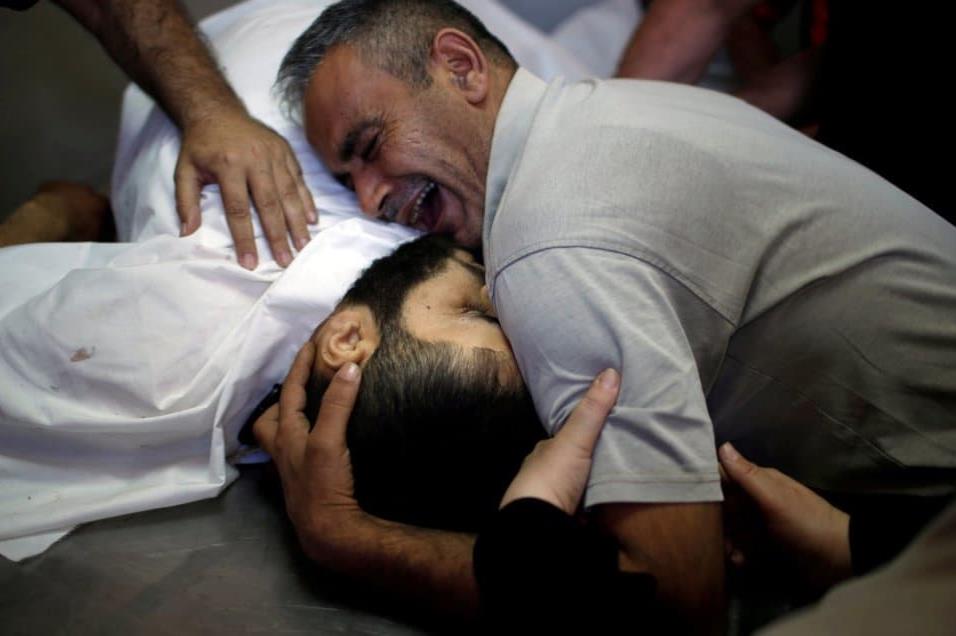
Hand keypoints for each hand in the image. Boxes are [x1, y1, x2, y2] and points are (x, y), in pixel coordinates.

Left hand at [175, 110, 316, 269]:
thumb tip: (187, 232)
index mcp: (228, 165)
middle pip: (269, 204)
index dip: (245, 238)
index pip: (238, 209)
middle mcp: (255, 159)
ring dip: (297, 222)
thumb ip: (185, 201)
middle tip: (285, 261)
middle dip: (278, 236)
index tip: (250, 262)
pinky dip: (306, 200)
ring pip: (288, 193)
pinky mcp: (286, 151)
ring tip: (302, 246)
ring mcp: (274, 154)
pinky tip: (311, 220)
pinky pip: (298, 179)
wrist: (217, 110)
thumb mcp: (184, 170)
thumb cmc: (200, 145)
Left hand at [253, 344, 363, 561]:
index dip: (300, 367)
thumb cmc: (323, 484)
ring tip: (308, 408)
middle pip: (270, 418)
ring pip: (281, 436)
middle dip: (282, 397)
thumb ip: (338, 404)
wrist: (329, 531)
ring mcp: (293, 467)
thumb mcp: (329, 440)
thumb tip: (348, 368)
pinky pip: (299, 450)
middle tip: (299, 383)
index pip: (290, 392)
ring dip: (289, 419)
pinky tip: (320, 439)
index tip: (311, 344)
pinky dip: (306, 437)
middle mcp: (284, 450)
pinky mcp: (307, 480)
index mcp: (286, 435)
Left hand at [500, 369, 619, 513]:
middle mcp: (546, 473)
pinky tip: (613, 502)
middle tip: (624, 451)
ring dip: (595, 483)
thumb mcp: (575, 438)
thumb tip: (610, 371)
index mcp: (545, 452)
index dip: (585, 429)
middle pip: (576, 461)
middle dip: (594, 458)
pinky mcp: (565, 520)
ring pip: (580, 485)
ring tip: (624, 476)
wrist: (538, 525)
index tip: (608, 424)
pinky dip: (597, 505)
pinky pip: (586, 508)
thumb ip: (592, 410)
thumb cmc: (552, 476)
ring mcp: (554, 498)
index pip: (567, 435)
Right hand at [719, 443, 851, 588]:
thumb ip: (747, 475)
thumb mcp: (774, 497)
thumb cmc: (805, 522)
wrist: (839, 560)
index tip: (689, 495)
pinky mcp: (769, 547)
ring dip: (727, 540)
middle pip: (727, 506)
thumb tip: (722, 445)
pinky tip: (739, 562)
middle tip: (705, 532)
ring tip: (727, 553)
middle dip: (715, 520)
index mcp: (762, 483)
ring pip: (734, 529)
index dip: (709, 484)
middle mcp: (760, 501)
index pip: (728, 477)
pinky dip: (740, 554)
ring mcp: (764, 525)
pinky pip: (746, 548)